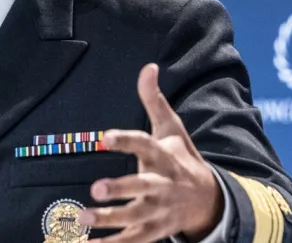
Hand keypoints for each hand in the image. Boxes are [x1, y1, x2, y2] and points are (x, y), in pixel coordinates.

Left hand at [79, 64, 222, 241]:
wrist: (209, 200)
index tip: (105, 138)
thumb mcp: (171, 128)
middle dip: (120, 189)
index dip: (126, 141)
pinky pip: (131, 242)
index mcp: (165, 158)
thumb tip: (147, 66)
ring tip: (82, 218)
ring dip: (108, 220)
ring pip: (133, 218)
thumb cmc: (181, 159)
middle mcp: (162, 186)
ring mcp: (158, 212)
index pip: (145, 146)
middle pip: (141, 188)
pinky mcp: (152, 231)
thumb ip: (154, 100)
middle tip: (95, 188)